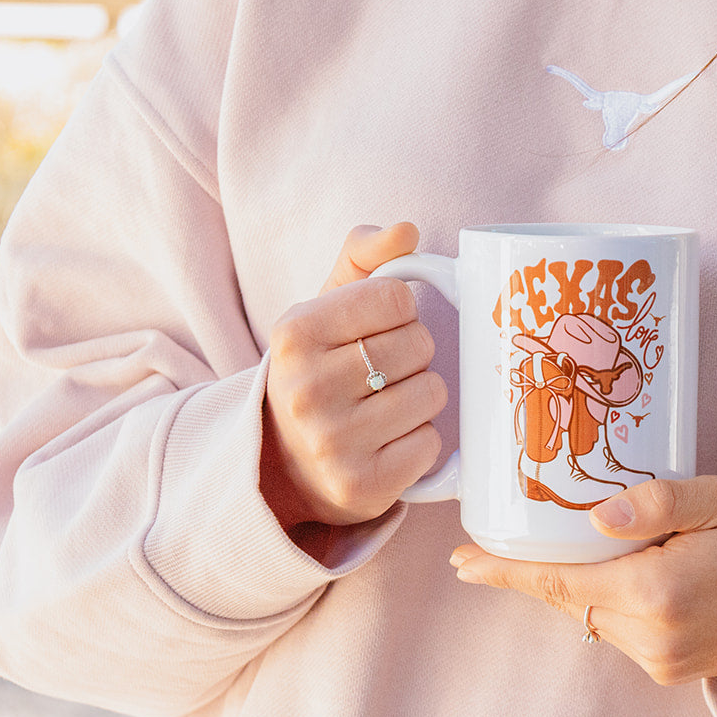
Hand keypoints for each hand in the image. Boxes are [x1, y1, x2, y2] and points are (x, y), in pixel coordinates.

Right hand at [261, 222, 446, 530]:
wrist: (284, 461)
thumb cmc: (319, 370)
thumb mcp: (324, 307)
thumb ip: (364, 256)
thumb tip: (407, 230)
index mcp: (294, 332)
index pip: (398, 299)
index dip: (400, 313)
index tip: (375, 332)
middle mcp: (305, 389)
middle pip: (420, 345)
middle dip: (413, 356)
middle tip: (381, 374)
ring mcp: (331, 443)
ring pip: (432, 394)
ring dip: (421, 398)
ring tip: (385, 408)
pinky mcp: (360, 487)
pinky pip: (431, 445)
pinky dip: (420, 443)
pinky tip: (389, 443)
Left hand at [449, 476, 716, 685]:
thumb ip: (657, 502)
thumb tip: (597, 516)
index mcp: (657, 593)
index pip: (560, 581)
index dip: (505, 572)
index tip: (462, 561)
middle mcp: (652, 637)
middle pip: (568, 599)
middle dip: (529, 575)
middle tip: (481, 551)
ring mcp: (662, 660)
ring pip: (591, 616)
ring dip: (571, 585)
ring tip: (554, 547)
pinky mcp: (672, 669)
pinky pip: (617, 630)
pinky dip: (602, 601)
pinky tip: (609, 572)